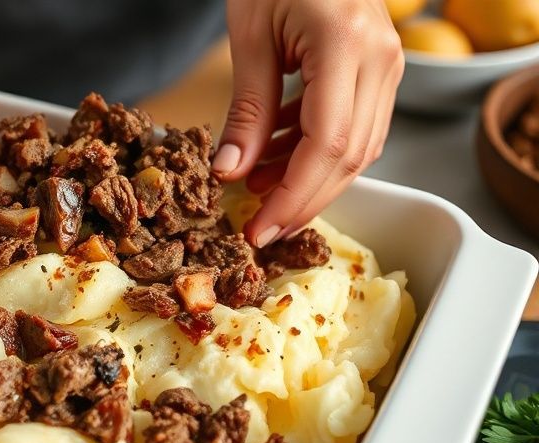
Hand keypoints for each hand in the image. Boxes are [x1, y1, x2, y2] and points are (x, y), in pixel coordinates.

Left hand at [213, 0, 403, 246]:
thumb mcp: (249, 37)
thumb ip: (246, 109)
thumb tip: (230, 174)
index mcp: (347, 46)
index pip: (329, 145)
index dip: (294, 197)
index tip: (259, 230)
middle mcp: (381, 59)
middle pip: (350, 156)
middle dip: (302, 200)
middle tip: (258, 228)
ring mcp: (388, 63)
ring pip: (358, 147)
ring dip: (306, 177)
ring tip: (256, 188)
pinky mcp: (379, 67)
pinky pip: (354, 125)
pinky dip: (314, 148)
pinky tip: (275, 154)